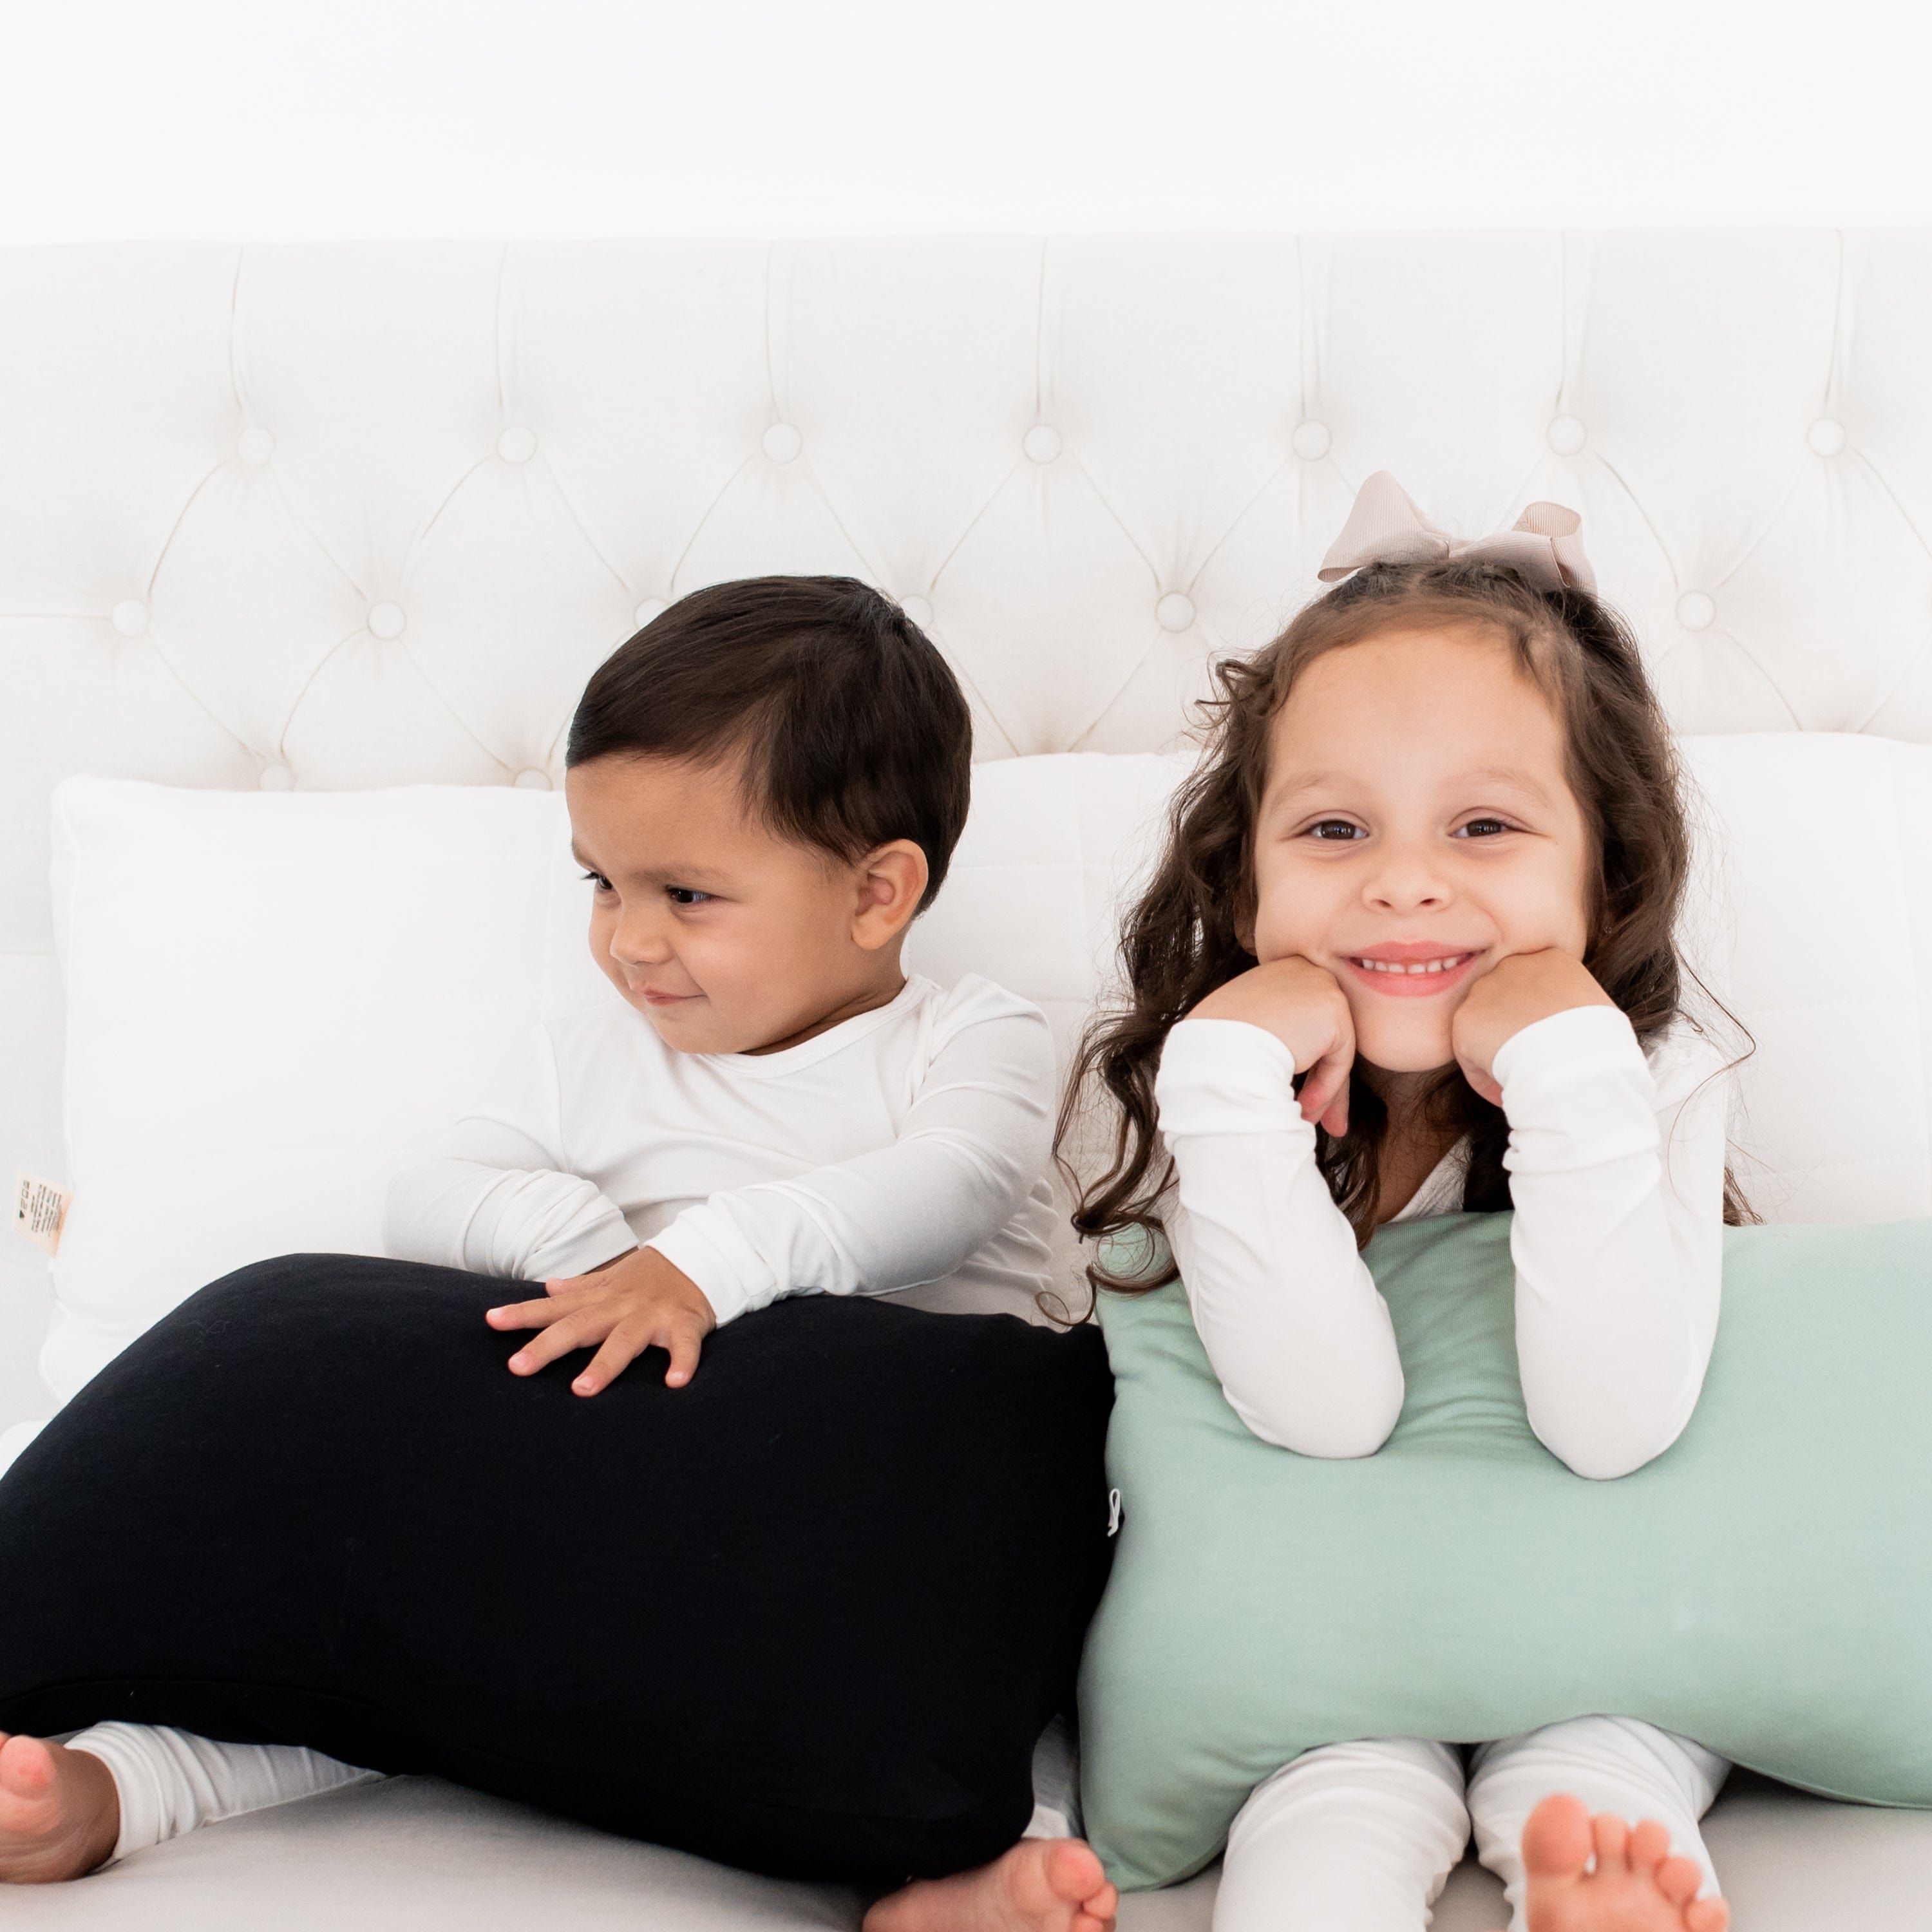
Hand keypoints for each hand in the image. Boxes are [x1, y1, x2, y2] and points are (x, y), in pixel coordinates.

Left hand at [486, 1246, 716, 1394]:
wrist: (702, 1255)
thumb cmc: (651, 1276)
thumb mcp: (613, 1278)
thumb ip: (580, 1287)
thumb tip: (546, 1287)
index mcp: (602, 1297)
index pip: (556, 1306)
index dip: (523, 1313)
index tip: (491, 1321)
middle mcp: (622, 1305)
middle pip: (580, 1325)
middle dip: (548, 1346)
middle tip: (518, 1366)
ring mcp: (653, 1314)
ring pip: (625, 1339)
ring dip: (605, 1363)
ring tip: (582, 1390)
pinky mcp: (685, 1323)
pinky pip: (684, 1345)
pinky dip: (682, 1362)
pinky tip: (675, 1383)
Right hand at [1189, 957, 1354, 1135]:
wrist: (1216, 1051)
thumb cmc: (1213, 1047)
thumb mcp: (1241, 1033)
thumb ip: (1270, 1037)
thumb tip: (1285, 1063)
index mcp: (1274, 972)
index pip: (1299, 1019)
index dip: (1300, 1059)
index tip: (1293, 1093)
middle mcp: (1299, 969)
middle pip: (1321, 1032)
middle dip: (1320, 1080)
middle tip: (1309, 1114)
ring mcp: (1319, 984)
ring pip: (1332, 1047)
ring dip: (1323, 1090)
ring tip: (1306, 1119)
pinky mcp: (1333, 1008)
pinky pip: (1339, 1058)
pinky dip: (1326, 1087)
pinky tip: (1304, 1107)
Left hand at [1450, 949, 1614, 1105]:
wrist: (1572, 1053)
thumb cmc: (1599, 1039)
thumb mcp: (1599, 1010)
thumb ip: (1576, 1010)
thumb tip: (1574, 1030)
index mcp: (1551, 959)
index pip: (1536, 985)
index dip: (1539, 1018)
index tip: (1549, 1044)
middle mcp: (1513, 966)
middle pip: (1507, 1002)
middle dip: (1513, 1032)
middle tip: (1529, 1063)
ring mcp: (1485, 990)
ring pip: (1486, 1028)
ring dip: (1496, 1055)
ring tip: (1517, 1082)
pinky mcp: (1465, 1019)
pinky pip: (1469, 1054)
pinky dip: (1483, 1076)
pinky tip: (1503, 1092)